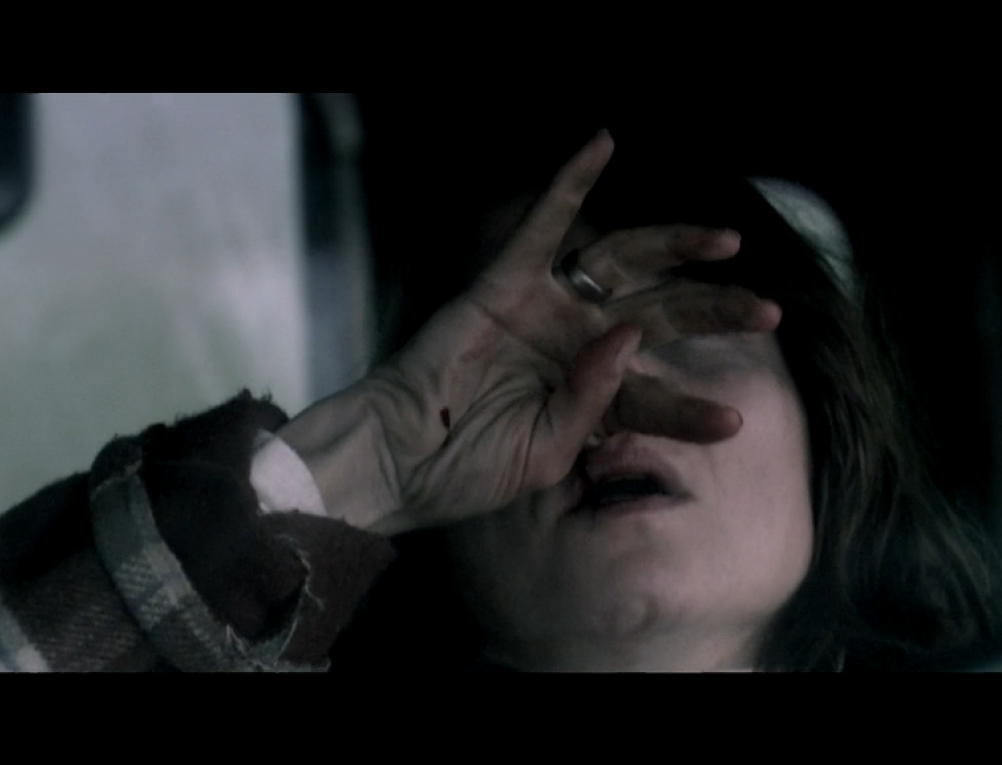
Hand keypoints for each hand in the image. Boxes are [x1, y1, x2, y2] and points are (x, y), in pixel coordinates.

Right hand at [280, 132, 779, 534]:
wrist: (401, 459)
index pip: (654, 393)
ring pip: (622, 262)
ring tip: (727, 243)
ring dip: (675, 246)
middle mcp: (575, 345)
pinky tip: (604, 142)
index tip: (731, 423)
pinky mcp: (505, 283)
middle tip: (768, 312)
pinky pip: (543, 224)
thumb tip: (629, 337)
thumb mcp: (547, 454)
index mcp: (589, 396)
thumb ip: (594, 401)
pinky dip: (571, 183)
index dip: (692, 408)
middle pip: (659, 315)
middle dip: (713, 311)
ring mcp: (544, 309)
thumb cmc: (468, 470)